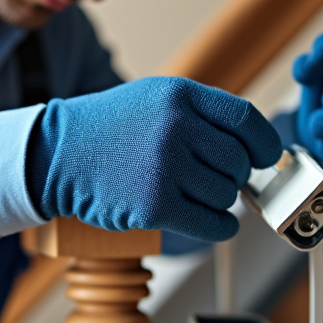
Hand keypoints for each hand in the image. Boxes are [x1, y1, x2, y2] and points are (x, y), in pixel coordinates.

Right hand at [27, 77, 281, 241]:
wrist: (57, 155)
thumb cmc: (110, 129)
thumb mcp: (154, 99)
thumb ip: (202, 115)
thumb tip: (255, 147)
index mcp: (180, 95)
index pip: (246, 119)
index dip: (264, 142)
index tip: (265, 156)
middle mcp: (175, 127)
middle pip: (237, 162)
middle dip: (234, 176)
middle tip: (217, 179)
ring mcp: (165, 167)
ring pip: (225, 194)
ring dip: (218, 200)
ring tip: (193, 193)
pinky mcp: (155, 206)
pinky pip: (212, 224)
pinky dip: (220, 227)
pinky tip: (213, 222)